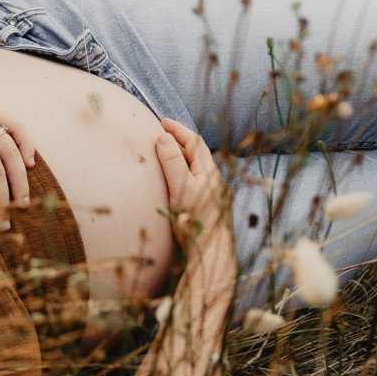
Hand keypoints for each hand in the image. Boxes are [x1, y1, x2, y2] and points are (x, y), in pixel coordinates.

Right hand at [155, 119, 229, 255]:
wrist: (211, 254)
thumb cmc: (194, 222)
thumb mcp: (180, 188)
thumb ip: (172, 162)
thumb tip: (165, 137)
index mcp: (208, 172)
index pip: (194, 142)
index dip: (178, 129)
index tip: (162, 122)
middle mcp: (214, 181)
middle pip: (197, 153)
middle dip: (180, 141)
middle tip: (162, 135)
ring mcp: (214, 195)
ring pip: (197, 168)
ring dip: (182, 158)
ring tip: (167, 155)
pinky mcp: (210, 208)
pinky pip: (196, 182)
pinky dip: (185, 173)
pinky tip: (177, 183)